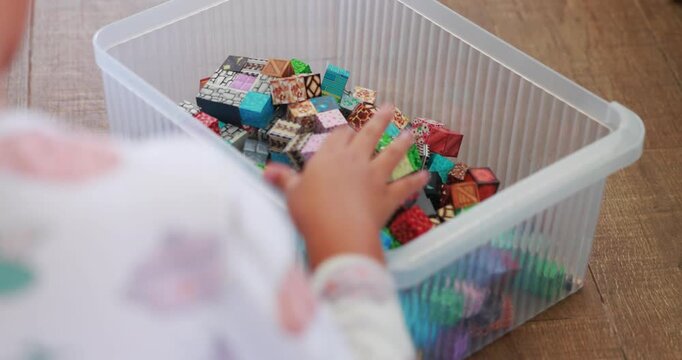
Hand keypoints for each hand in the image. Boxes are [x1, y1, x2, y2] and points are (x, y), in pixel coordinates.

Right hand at [264, 105, 428, 267]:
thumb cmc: (310, 211)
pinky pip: (405, 186)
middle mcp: (354, 160)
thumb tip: (267, 171)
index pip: (339, 136)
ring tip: (411, 133)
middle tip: (389, 107)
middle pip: (368, 135)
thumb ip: (284, 179)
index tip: (348, 130)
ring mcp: (374, 177)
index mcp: (329, 156)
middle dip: (379, 120)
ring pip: (391, 154)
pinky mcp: (387, 196)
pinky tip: (426, 175)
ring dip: (402, 143)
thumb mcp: (292, 194)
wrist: (337, 231)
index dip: (344, 132)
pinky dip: (416, 181)